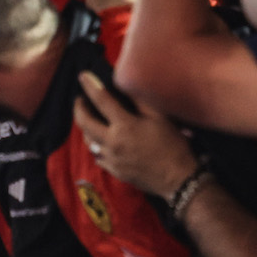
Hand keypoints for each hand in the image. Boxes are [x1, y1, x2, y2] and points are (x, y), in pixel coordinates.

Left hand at [71, 72, 198, 197]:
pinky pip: (97, 156)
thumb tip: (125, 86)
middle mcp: (112, 142)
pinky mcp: (114, 171)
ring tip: (88, 119)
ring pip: (88, 140)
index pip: (101, 100)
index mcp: (124, 125)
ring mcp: (111, 158)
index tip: (82, 76)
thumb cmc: (172, 145)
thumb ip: (140, 101)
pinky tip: (99, 142)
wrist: (178, 179)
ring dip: (85, 128)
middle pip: (84, 122)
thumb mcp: (160, 118)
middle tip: (80, 100)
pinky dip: (95, 146)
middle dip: (79, 108)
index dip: (90, 86)